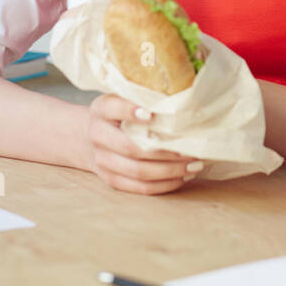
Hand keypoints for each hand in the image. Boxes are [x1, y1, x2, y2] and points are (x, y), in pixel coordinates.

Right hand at [82, 93, 200, 194]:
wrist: (92, 138)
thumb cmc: (120, 115)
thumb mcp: (125, 99)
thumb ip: (144, 98)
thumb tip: (182, 104)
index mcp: (101, 110)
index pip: (112, 108)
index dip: (129, 111)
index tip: (151, 114)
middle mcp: (98, 135)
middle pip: (131, 148)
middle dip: (165, 151)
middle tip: (191, 150)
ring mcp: (103, 161)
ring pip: (138, 172)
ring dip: (170, 171)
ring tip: (193, 165)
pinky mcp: (111, 180)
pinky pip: (140, 187)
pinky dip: (164, 184)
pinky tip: (182, 177)